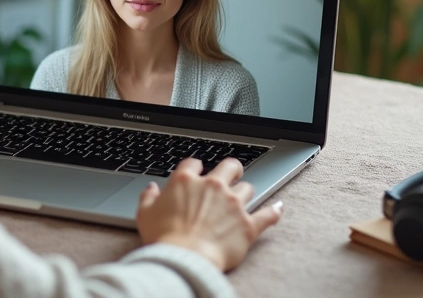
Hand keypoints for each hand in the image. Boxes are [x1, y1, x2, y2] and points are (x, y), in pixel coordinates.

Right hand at [135, 157, 283, 271]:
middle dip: (232, 169)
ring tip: (241, 200)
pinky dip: (274, 211)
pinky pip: (268, 214)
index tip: (196, 172)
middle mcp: (213, 186)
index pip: (193, 163)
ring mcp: (233, 204)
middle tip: (231, 175)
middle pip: (229, 166)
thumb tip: (151, 189)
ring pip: (248, 188)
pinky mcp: (248, 224)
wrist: (185, 259)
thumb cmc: (163, 238)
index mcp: (186, 181)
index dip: (195, 167)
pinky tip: (277, 208)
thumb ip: (148, 197)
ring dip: (244, 193)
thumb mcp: (145, 214)